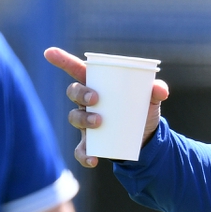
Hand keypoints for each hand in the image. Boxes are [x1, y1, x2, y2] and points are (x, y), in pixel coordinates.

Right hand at [43, 47, 169, 167]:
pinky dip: (84, 155)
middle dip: (80, 93)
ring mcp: (86, 122)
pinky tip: (93, 159)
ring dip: (83, 119)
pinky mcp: (90, 142)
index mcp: (98, 85)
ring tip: (99, 122)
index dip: (63, 61)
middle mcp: (87, 102)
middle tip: (95, 99)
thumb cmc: (142, 109)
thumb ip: (156, 91)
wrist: (145, 137)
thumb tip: (160, 91)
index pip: (78, 70)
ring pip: (74, 117)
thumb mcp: (151, 99)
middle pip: (73, 92)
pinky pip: (80, 149)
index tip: (49, 53)